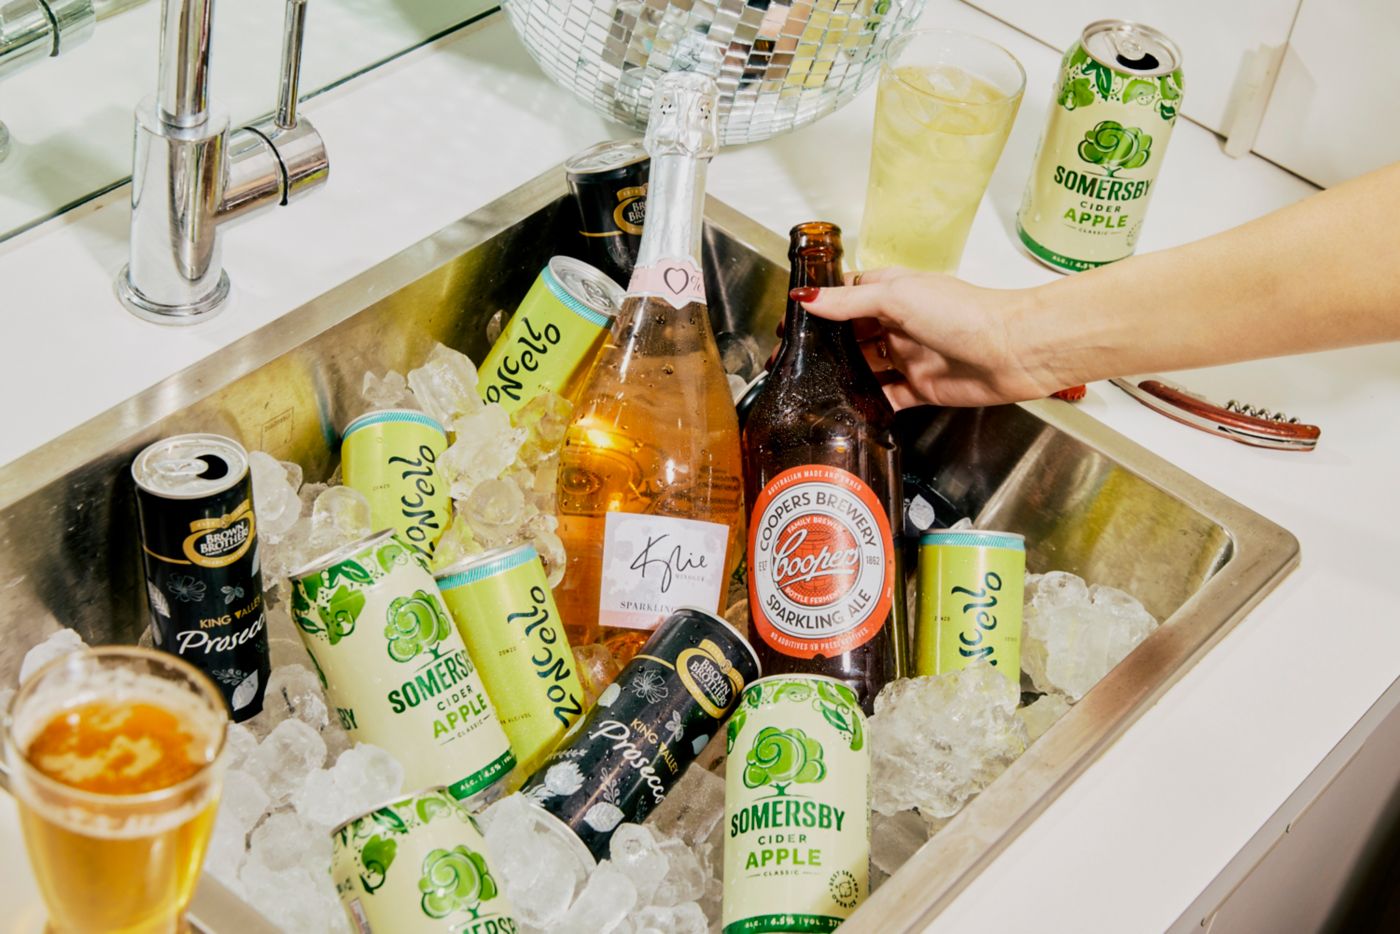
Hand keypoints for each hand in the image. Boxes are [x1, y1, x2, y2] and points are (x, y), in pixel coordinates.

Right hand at [795, 267, 1062, 407]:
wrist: (1011, 350)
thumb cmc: (963, 313)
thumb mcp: (897, 296)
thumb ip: (849, 301)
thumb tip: (806, 300)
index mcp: (893, 292)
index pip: (848, 296)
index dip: (820, 307)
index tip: (790, 322)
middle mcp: (899, 323)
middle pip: (852, 335)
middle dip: (824, 346)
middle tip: (790, 361)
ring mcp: (909, 356)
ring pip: (865, 367)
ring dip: (841, 375)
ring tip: (808, 386)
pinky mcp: (920, 388)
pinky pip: (885, 397)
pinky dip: (867, 402)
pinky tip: (844, 408)